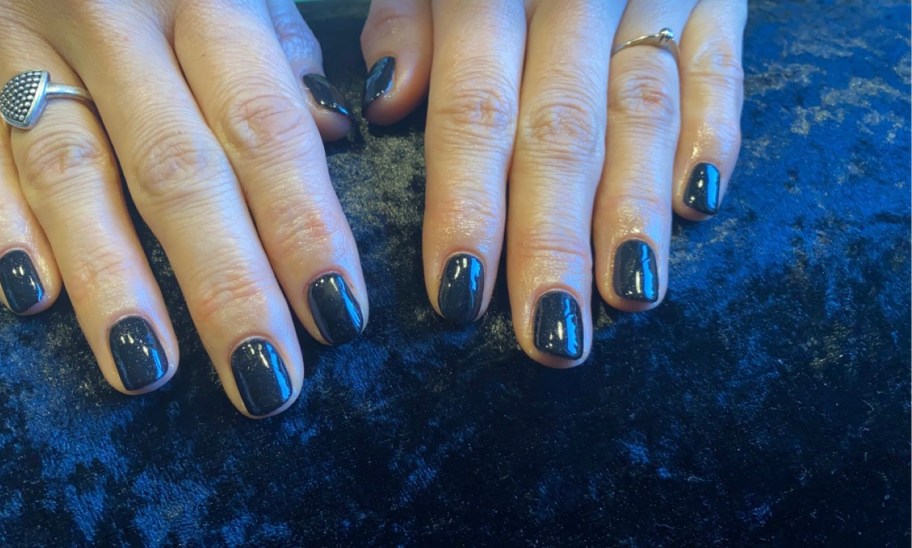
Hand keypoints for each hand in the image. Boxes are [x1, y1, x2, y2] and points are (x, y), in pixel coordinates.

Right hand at [0, 0, 366, 416]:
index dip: (303, 227)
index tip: (337, 315)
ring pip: (69, 173)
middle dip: (225, 285)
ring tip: (147, 369)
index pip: (264, 127)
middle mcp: (110, 14)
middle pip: (175, 169)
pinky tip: (33, 299)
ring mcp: (16, 33)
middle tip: (264, 379)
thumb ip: (279, 52)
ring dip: (111, 279)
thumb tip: (332, 140)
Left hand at [360, 0, 745, 365]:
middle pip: (560, 129)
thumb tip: (388, 100)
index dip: (466, 206)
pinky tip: (701, 205)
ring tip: (628, 298)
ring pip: (642, 109)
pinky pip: (719, 65)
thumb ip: (406, 14)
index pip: (473, 108)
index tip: (457, 294)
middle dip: (553, 239)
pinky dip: (714, 132)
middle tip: (549, 335)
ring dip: (635, 209)